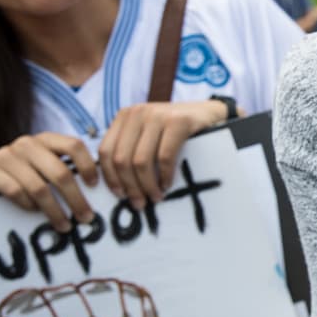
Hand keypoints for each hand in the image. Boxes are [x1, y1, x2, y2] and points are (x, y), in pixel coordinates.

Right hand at [0, 132, 99, 231]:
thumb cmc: (18, 180)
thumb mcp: (41, 170)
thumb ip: (63, 173)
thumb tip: (100, 190)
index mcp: (43, 141)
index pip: (73, 145)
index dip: (88, 165)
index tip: (96, 187)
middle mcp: (25, 144)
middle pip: (60, 172)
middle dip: (76, 198)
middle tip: (86, 218)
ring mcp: (3, 156)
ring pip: (38, 186)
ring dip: (54, 210)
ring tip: (64, 226)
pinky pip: (14, 190)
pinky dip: (27, 204)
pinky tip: (33, 213)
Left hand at [98, 100, 229, 208]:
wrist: (210, 113)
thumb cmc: (176, 130)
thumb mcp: (148, 133)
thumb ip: (131, 148)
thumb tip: (117, 184)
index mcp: (125, 116)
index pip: (105, 151)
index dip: (110, 177)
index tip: (120, 195)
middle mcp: (138, 113)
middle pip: (122, 159)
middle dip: (130, 187)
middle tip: (140, 203)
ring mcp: (158, 115)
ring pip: (141, 161)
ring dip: (147, 185)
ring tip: (155, 197)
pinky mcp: (179, 121)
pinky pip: (164, 157)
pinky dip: (165, 176)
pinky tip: (167, 185)